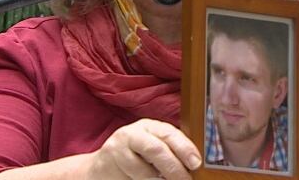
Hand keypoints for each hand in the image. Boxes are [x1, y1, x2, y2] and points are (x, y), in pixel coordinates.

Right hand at [87, 118, 201, 178]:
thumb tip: (195, 163)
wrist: (102, 166)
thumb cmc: (136, 156)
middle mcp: (131, 134)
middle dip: (174, 167)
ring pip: (143, 171)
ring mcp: (117, 151)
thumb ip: (171, 150)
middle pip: (155, 149)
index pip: (168, 133)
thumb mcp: (153, 146)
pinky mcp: (106, 167)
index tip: (196, 163)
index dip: (184, 147)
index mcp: (149, 126)